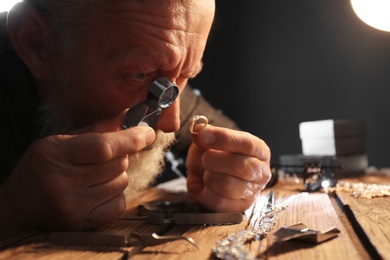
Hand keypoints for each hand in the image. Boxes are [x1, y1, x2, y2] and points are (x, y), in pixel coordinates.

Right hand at [0, 115, 154, 232]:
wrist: (22, 205)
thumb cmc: (43, 167)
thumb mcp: (60, 141)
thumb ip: (96, 130)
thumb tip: (129, 117)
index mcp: (55, 155)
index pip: (103, 147)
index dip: (131, 138)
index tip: (148, 132)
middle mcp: (63, 183)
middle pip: (118, 163)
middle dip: (120, 155)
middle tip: (103, 157)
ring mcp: (75, 206)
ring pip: (122, 181)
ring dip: (117, 174)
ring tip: (94, 175)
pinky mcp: (85, 223)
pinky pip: (121, 201)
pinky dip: (116, 193)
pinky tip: (98, 191)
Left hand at [186, 125, 270, 211]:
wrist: (206, 176)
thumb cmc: (212, 156)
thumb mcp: (206, 141)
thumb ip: (203, 134)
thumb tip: (198, 130)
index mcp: (259, 150)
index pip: (246, 144)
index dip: (224, 139)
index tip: (204, 137)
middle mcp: (261, 171)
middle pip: (240, 166)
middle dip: (214, 161)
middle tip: (204, 158)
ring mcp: (253, 192)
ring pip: (227, 185)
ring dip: (209, 177)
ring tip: (207, 172)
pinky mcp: (240, 208)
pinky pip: (220, 202)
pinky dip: (207, 193)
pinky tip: (208, 186)